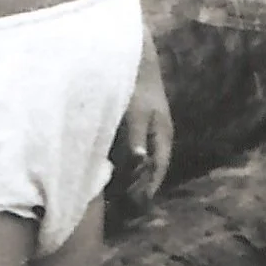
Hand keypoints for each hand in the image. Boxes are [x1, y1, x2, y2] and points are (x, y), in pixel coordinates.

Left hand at [119, 58, 173, 205]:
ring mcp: (144, 133)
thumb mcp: (136, 114)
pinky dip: (119, 163)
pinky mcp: (131, 127)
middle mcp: (155, 138)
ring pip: (137, 162)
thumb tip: (139, 162)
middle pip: (148, 170)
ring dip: (127, 177)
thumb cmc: (136, 86)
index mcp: (162, 137)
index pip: (157, 171)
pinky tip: (103, 169)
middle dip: (136, 188)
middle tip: (119, 207)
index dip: (147, 190)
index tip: (134, 207)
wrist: (131, 59)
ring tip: (109, 194)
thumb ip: (136, 138)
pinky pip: (127, 152)